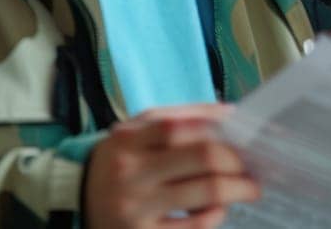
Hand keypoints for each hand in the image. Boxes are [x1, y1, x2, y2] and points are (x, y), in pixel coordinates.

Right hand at [85, 103, 259, 228]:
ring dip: (237, 189)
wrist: (77, 200)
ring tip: (249, 188)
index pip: (181, 127)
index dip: (220, 129)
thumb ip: (182, 117)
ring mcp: (136, 207)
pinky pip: (194, 227)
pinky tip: (218, 209)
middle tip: (254, 166)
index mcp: (130, 139)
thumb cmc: (122, 159)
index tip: (244, 137)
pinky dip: (215, 216)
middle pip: (204, 158)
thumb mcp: (139, 130)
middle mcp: (131, 172)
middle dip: (238, 161)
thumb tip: (232, 114)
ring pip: (206, 193)